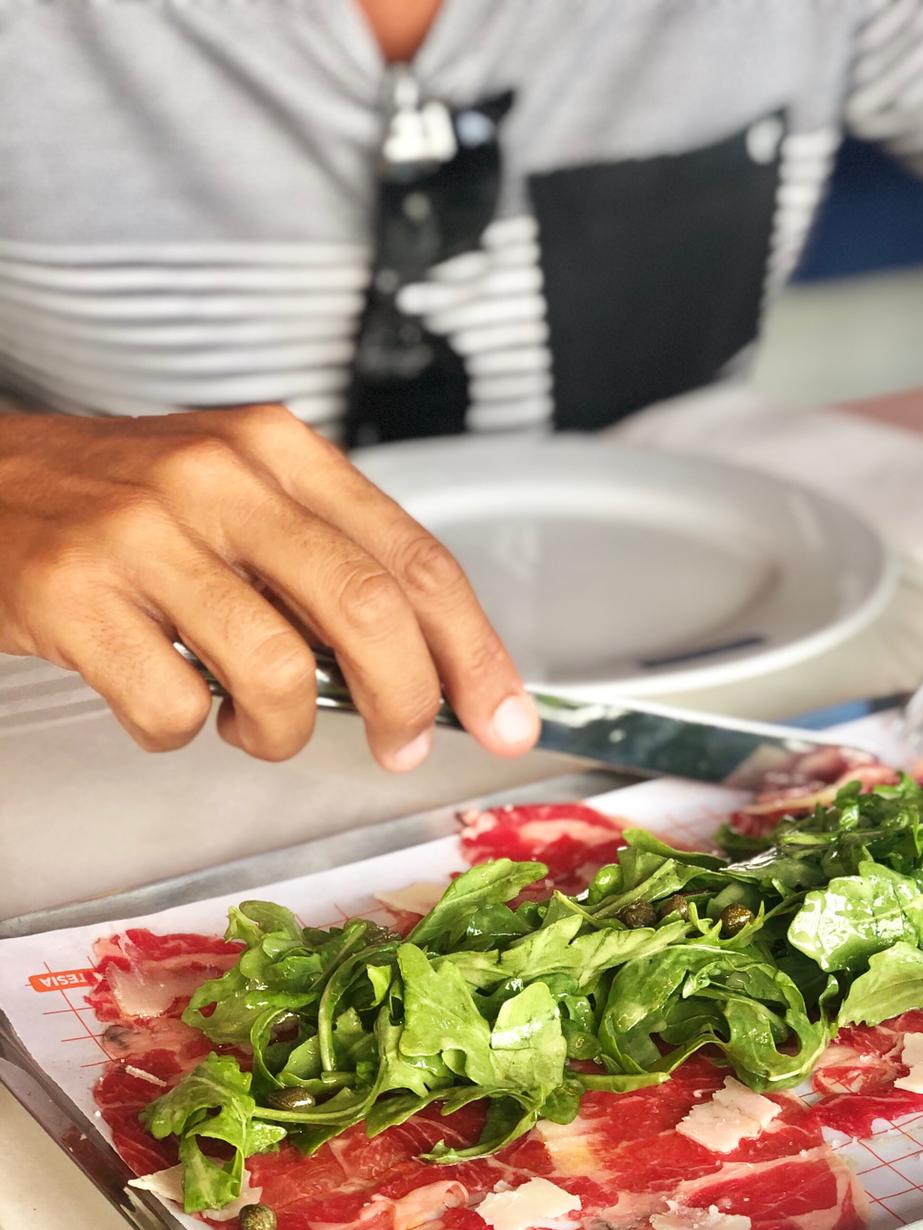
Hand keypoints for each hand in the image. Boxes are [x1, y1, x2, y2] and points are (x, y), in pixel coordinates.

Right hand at [0, 406, 538, 767]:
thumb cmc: (119, 507)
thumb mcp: (234, 496)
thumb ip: (324, 562)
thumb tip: (429, 672)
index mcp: (278, 449)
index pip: (415, 559)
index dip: (474, 653)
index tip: (507, 718)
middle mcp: (220, 476)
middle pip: (369, 611)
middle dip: (409, 702)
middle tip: (403, 746)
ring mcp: (143, 532)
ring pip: (277, 673)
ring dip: (281, 732)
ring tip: (250, 721)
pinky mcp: (73, 593)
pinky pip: (173, 709)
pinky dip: (182, 734)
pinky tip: (163, 704)